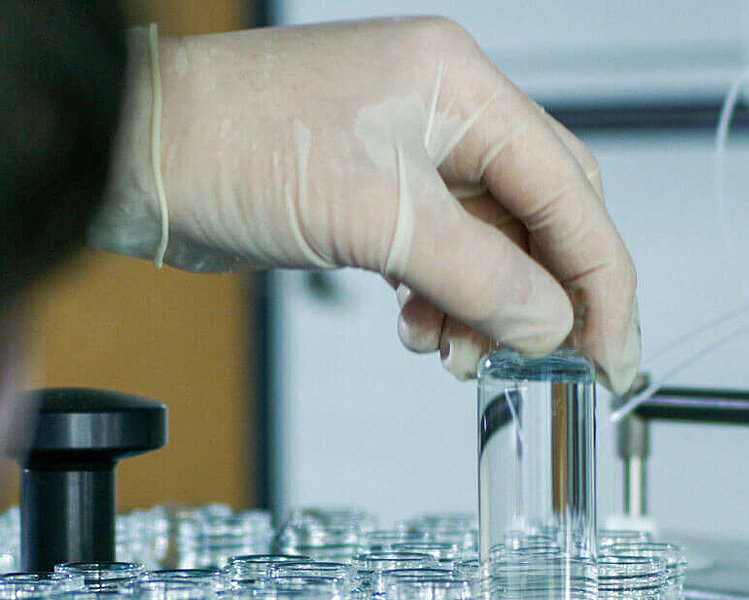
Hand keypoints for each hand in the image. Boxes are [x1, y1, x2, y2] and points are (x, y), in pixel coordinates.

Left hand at [90, 18, 638, 390]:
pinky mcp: (370, 193)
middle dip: (545, 296)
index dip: (600, 279)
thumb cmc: (229, 148)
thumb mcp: (373, 218)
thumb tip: (549, 323)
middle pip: (540, 214)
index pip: (568, 189)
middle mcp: (443, 110)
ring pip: (489, 243)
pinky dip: (443, 299)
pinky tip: (421, 330)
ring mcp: (405, 151)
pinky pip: (439, 254)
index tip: (612, 354)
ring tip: (454, 352)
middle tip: (550, 363)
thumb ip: (477, 275)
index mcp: (459, 86)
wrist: (137, 158)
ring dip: (486, 307)